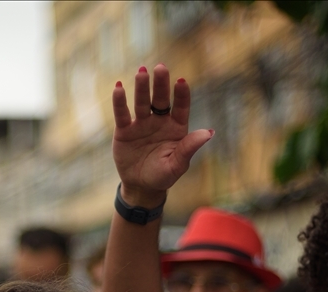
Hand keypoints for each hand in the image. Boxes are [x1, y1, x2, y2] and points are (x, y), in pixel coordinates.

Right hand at [111, 64, 212, 206]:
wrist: (141, 187)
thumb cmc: (163, 176)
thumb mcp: (178, 164)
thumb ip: (189, 147)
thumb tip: (209, 132)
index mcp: (176, 128)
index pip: (180, 107)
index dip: (181, 95)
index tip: (181, 81)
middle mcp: (159, 122)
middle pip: (160, 100)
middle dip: (160, 84)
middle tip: (160, 68)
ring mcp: (142, 124)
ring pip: (142, 103)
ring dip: (141, 88)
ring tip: (141, 72)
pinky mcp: (124, 130)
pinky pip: (122, 114)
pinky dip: (120, 102)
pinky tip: (118, 87)